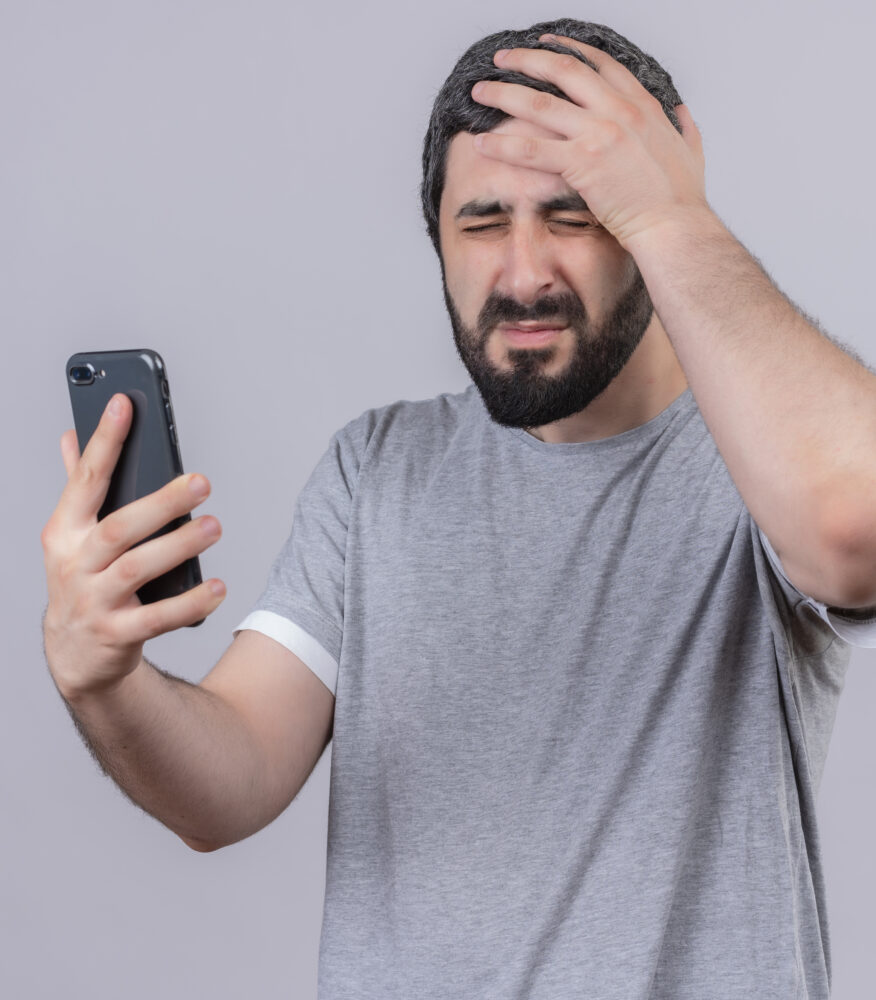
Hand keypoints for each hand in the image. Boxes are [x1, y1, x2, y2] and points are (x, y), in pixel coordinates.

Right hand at [41, 394, 225, 700]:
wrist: (76, 654)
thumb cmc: (83, 580)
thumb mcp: (71, 535)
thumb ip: (77, 487)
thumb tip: (69, 433)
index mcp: (64, 531)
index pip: (84, 478)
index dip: (104, 441)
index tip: (125, 403)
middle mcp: (74, 563)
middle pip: (120, 527)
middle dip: (161, 503)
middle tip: (202, 482)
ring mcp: (93, 601)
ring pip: (138, 569)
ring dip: (179, 546)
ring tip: (214, 527)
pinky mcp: (116, 634)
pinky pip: (157, 618)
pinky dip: (189, 604)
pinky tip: (218, 588)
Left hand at [470, 35, 708, 247]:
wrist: (676, 226)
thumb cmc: (683, 200)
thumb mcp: (692, 150)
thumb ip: (684, 127)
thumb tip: (681, 112)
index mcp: (643, 105)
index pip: (601, 64)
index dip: (570, 50)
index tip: (548, 44)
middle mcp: (619, 111)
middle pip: (564, 71)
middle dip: (527, 60)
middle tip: (502, 58)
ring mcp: (599, 134)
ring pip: (540, 104)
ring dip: (504, 94)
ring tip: (479, 92)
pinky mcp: (582, 163)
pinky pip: (531, 150)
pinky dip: (502, 145)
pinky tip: (481, 144)